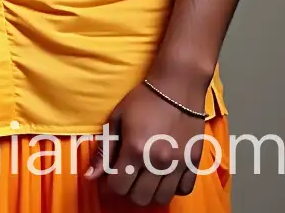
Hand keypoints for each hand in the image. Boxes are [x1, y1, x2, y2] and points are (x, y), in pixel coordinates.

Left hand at [87, 77, 209, 205]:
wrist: (177, 87)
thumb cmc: (143, 99)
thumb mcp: (117, 119)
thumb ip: (105, 149)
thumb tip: (90, 175)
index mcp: (135, 149)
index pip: (119, 186)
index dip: (111, 184)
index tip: (111, 175)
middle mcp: (157, 162)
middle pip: (140, 198)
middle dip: (130, 190)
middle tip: (129, 175)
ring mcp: (178, 165)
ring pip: (162, 198)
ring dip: (150, 192)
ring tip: (146, 177)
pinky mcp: (194, 164)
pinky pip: (184, 190)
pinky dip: (173, 188)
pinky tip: (165, 175)